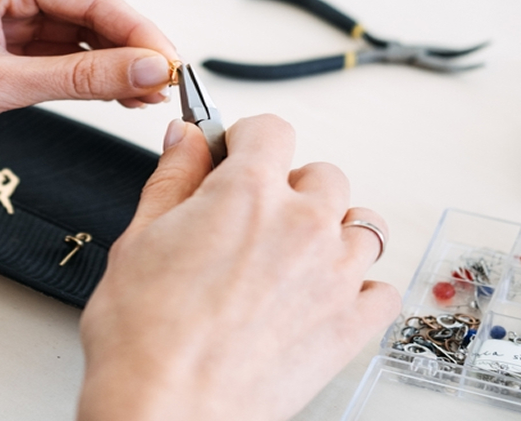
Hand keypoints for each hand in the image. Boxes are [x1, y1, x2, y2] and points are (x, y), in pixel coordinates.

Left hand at [0, 0, 178, 166]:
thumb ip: (77, 79)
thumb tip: (142, 68)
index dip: (136, 31)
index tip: (169, 61)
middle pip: (86, 18)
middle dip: (128, 50)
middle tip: (166, 82)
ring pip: (73, 44)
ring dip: (109, 69)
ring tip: (146, 95)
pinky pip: (53, 66)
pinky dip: (82, 83)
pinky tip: (112, 96)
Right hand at [77, 115, 399, 420]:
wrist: (166, 410)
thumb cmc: (144, 338)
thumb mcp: (139, 238)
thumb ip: (172, 178)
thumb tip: (185, 139)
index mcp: (247, 194)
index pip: (271, 129)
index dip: (248, 139)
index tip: (237, 156)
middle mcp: (301, 225)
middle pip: (323, 174)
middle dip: (291, 187)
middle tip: (256, 217)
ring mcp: (334, 275)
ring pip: (363, 225)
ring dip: (334, 231)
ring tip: (297, 255)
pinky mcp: (350, 326)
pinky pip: (381, 291)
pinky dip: (361, 290)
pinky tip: (326, 297)